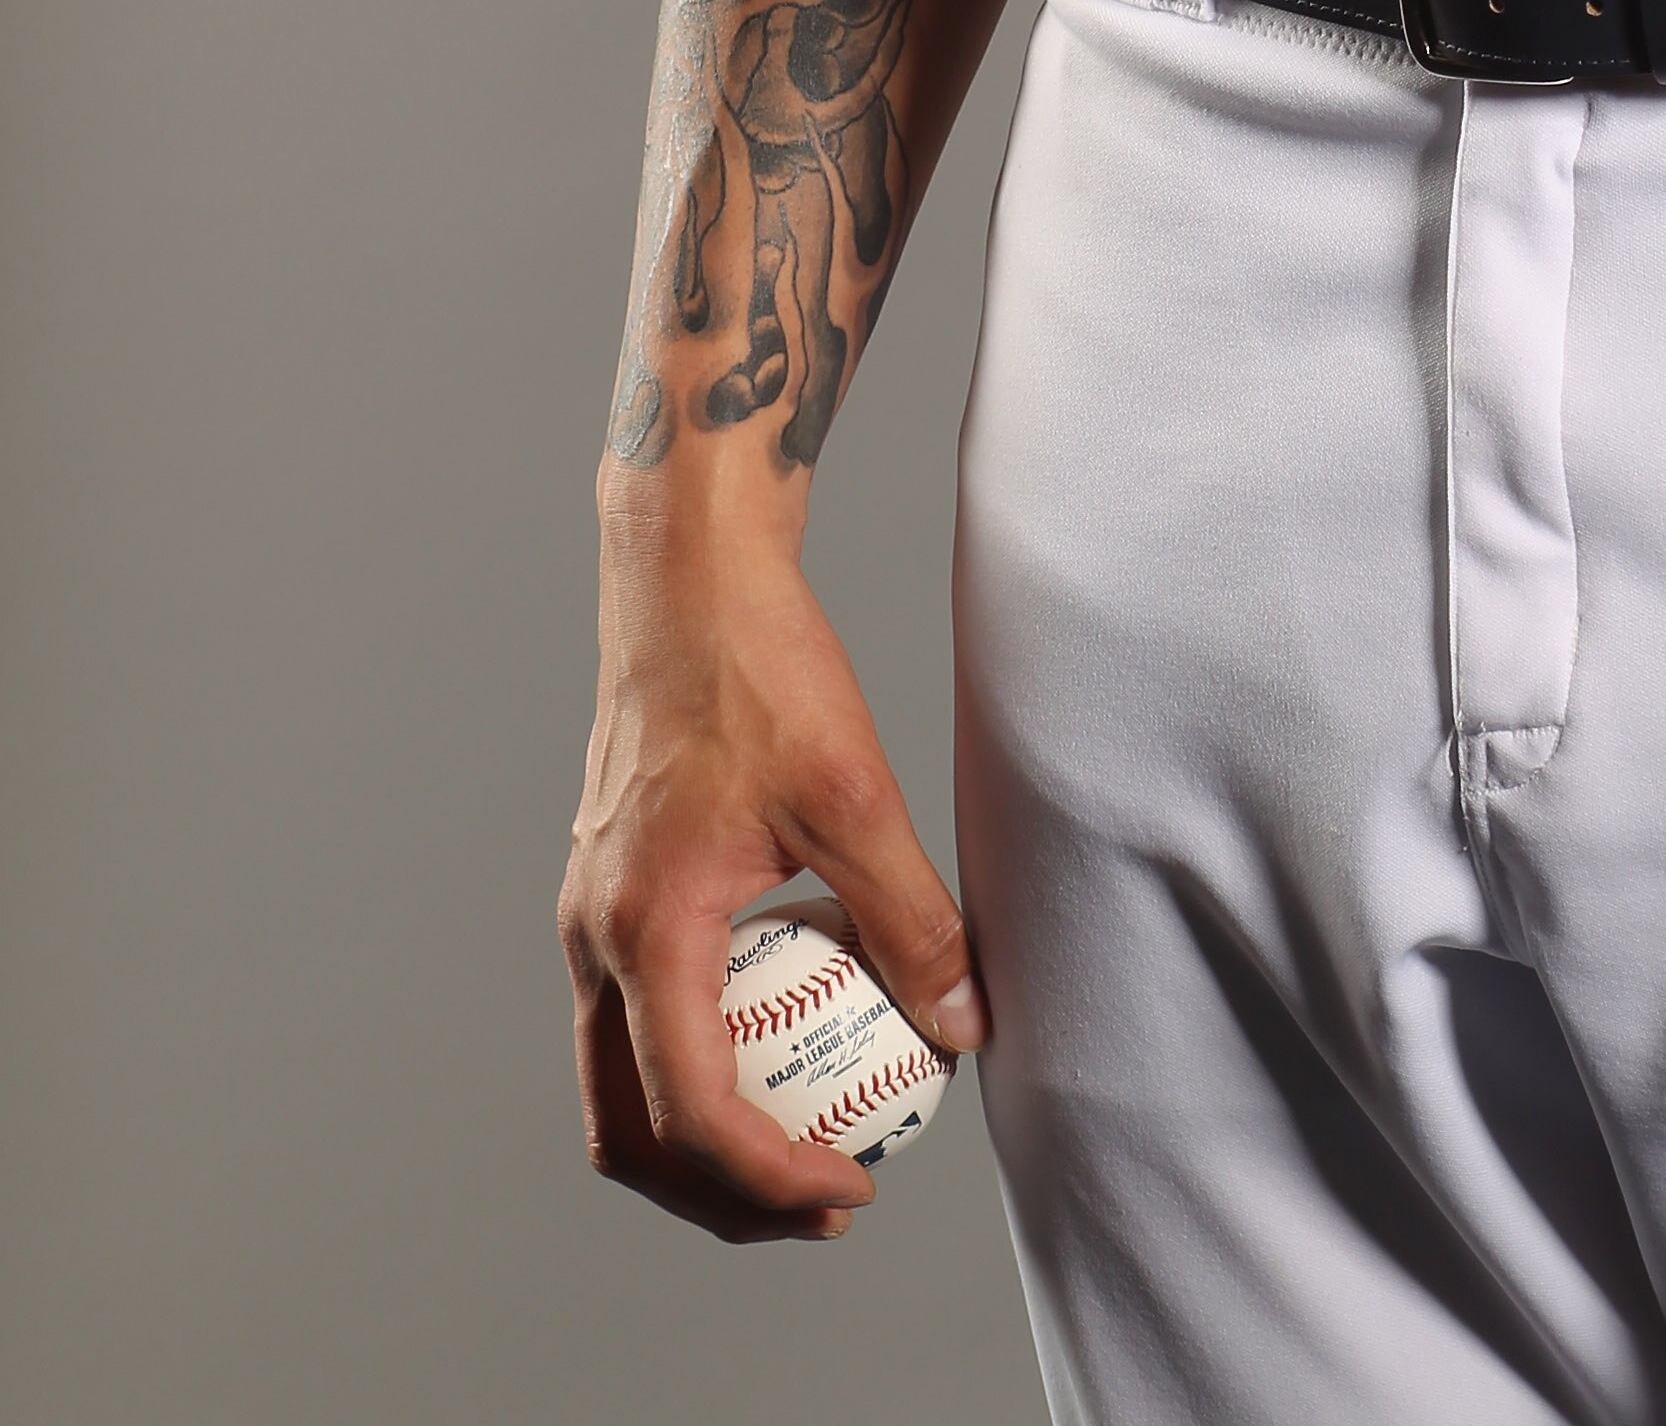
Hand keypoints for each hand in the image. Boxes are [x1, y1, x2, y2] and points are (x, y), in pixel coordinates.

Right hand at [559, 497, 987, 1241]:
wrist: (685, 576)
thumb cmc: (759, 669)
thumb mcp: (855, 794)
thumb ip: (910, 919)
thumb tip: (965, 1025)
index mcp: (646, 931)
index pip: (693, 1114)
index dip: (771, 1179)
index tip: (854, 1189)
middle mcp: (595, 940)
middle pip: (632, 1133)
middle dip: (723, 1194)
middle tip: (827, 1199)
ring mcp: (588, 920)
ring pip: (620, 1087)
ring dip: (703, 1142)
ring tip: (806, 1143)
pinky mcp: (604, 895)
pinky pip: (632, 1024)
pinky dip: (695, 1067)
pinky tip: (784, 1034)